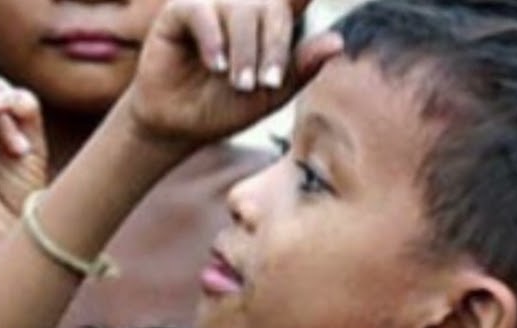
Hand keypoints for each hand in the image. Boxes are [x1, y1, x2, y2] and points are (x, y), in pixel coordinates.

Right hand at [126, 0, 340, 146]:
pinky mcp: (181, 11)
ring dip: (245, 49)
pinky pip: (201, 11)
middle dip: (274, 46)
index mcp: (272, 20)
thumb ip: (301, 67)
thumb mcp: (270, 94)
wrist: (179, 126)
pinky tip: (216, 66)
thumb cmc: (224, 107)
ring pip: (241, 9)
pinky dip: (213, 39)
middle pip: (273, 6)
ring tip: (239, 84)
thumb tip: (338, 41)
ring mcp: (213, 5)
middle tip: (267, 84)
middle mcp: (244, 6)